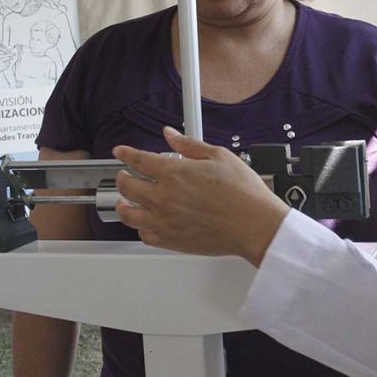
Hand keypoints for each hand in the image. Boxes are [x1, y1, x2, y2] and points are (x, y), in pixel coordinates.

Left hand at [113, 127, 289, 265]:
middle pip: (126, 187)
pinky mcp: (172, 241)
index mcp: (174, 173)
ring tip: (125, 201)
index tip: (121, 152)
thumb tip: (171, 135)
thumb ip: (189, 145)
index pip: (138, 160)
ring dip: (123, 205)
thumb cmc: (243, 193)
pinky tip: (146, 223)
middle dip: (122, 178)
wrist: (255, 225)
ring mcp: (165, 221)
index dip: (125, 153)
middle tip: (124, 176)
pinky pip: (144, 236)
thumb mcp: (219, 156)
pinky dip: (141, 228)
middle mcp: (164, 197)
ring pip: (128, 214)